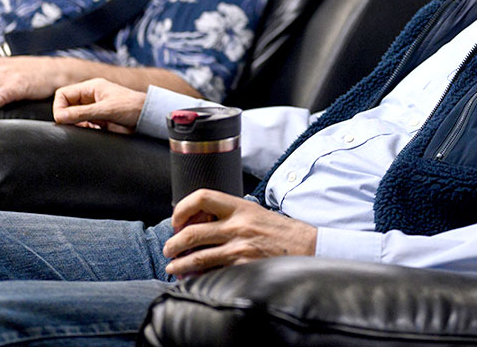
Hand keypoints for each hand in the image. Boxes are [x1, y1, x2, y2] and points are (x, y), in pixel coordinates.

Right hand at [53, 78, 145, 133]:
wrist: (149, 117)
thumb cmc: (132, 106)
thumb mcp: (105, 110)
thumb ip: (82, 113)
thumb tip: (60, 117)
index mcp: (91, 88)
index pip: (63, 94)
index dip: (59, 107)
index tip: (62, 119)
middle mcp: (91, 97)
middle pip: (67, 106)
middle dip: (67, 118)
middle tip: (74, 126)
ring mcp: (95, 109)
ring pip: (74, 118)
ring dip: (77, 125)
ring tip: (88, 128)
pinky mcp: (100, 121)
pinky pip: (84, 126)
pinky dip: (85, 130)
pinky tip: (95, 132)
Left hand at [162, 190, 316, 278]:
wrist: (307, 247)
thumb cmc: (281, 231)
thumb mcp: (255, 212)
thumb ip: (230, 215)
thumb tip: (200, 224)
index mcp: (239, 207)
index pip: (202, 197)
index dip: (182, 208)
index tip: (177, 220)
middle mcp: (237, 225)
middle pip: (192, 232)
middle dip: (174, 243)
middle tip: (169, 249)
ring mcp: (240, 248)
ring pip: (198, 256)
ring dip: (179, 264)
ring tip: (173, 267)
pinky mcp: (244, 267)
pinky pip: (213, 273)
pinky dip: (199, 278)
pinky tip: (193, 279)